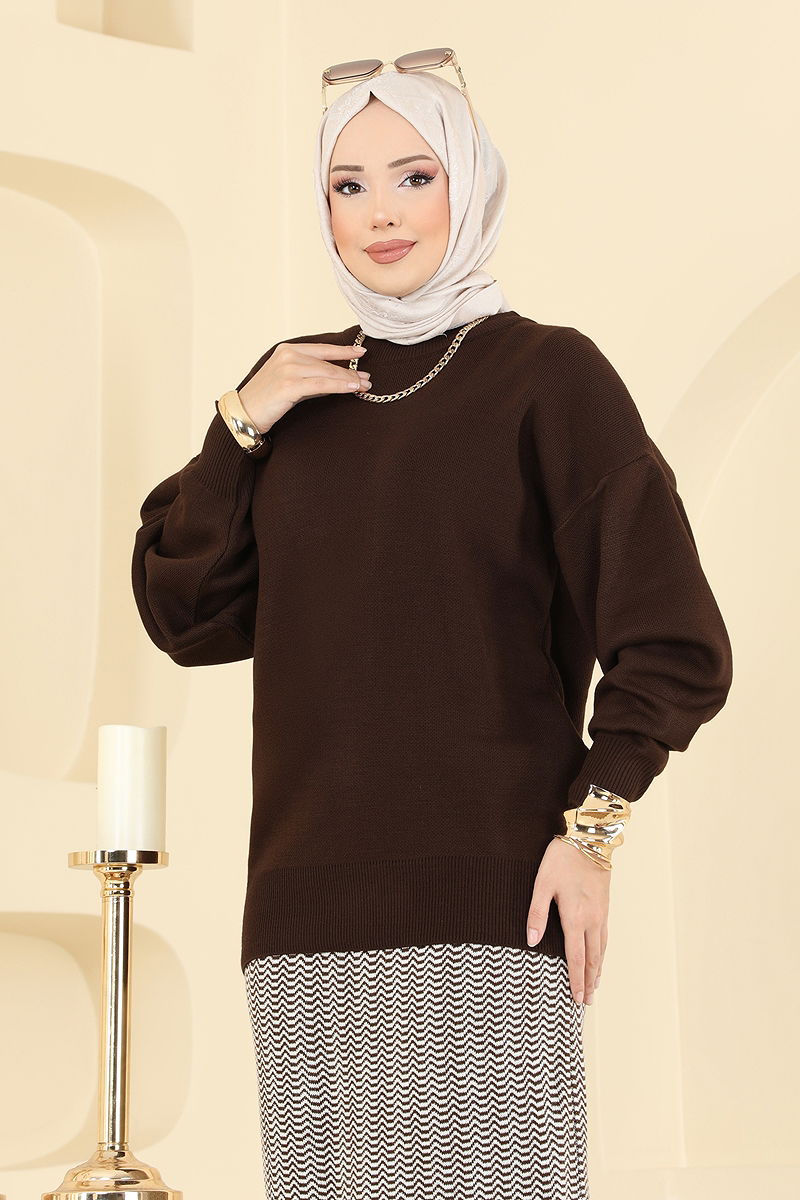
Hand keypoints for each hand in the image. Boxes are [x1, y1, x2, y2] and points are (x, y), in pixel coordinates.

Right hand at [238, 342, 371, 433]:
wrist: (244, 413)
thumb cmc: (267, 399)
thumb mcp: (290, 381)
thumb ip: (311, 376)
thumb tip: (338, 378)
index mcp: (288, 350)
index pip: (322, 349)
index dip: (343, 351)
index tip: (361, 352)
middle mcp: (288, 355)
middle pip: (327, 362)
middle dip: (350, 370)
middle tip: (367, 378)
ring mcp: (288, 369)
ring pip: (327, 373)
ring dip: (348, 379)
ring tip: (363, 385)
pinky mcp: (288, 385)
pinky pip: (320, 385)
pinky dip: (338, 386)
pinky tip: (351, 388)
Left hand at [526, 836, 609, 1005]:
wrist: (589, 839)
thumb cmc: (561, 860)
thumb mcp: (542, 884)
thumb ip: (536, 913)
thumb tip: (531, 941)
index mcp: (574, 917)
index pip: (576, 958)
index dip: (575, 980)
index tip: (576, 998)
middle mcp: (591, 920)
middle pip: (592, 958)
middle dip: (589, 981)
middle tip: (586, 1002)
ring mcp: (601, 913)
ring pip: (601, 949)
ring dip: (598, 969)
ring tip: (594, 986)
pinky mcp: (605, 906)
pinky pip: (605, 936)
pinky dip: (602, 952)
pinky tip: (599, 955)